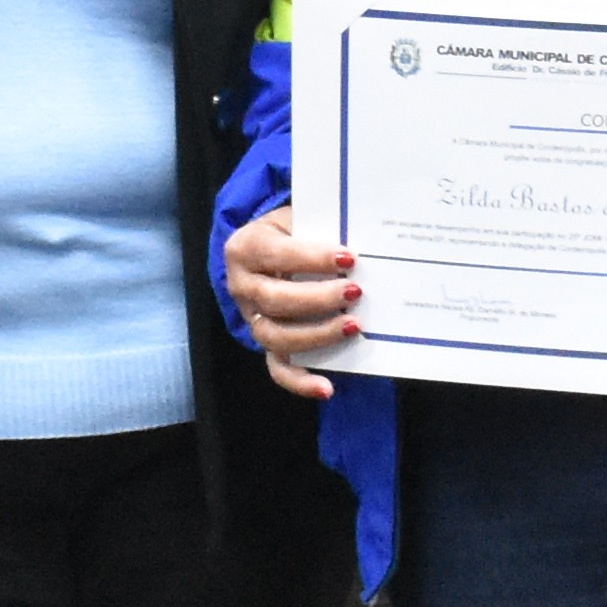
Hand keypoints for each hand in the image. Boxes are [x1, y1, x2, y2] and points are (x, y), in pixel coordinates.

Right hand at [222, 202, 359, 402]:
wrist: (269, 246)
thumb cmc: (291, 231)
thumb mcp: (299, 218)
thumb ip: (320, 228)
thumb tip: (364, 245)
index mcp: (245, 248)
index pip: (276, 254)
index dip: (311, 258)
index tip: (348, 258)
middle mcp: (242, 286)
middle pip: (274, 300)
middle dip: (318, 299)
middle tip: (355, 293)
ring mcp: (252, 318)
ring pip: (275, 336)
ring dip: (316, 335)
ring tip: (352, 327)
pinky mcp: (267, 342)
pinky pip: (278, 368)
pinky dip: (300, 382)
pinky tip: (326, 388)